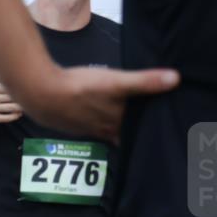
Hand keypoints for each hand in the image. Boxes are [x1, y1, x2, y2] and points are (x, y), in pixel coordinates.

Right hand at [0, 72, 22, 123]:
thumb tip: (7, 68)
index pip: (9, 85)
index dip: (20, 85)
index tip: (27, 84)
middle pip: (12, 96)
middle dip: (23, 96)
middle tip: (30, 94)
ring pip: (11, 108)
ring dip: (21, 107)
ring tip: (26, 105)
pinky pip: (6, 118)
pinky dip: (14, 116)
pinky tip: (18, 113)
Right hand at [13, 65, 178, 142]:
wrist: (40, 93)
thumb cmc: (79, 89)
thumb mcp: (115, 82)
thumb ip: (144, 82)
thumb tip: (176, 79)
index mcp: (116, 125)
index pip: (139, 136)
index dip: (151, 135)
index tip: (166, 132)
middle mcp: (102, 130)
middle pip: (124, 134)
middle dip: (136, 131)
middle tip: (152, 125)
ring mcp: (85, 128)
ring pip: (107, 130)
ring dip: (117, 126)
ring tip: (128, 119)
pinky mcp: (71, 121)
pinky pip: (91, 123)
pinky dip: (98, 120)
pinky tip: (98, 111)